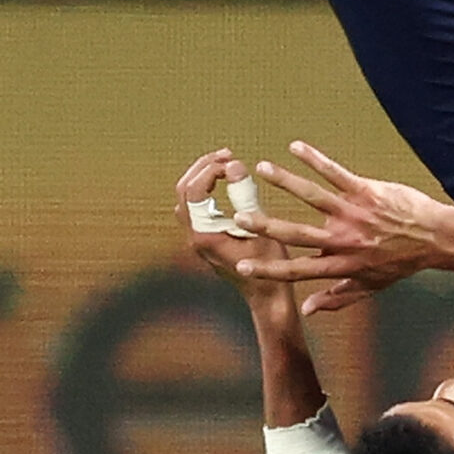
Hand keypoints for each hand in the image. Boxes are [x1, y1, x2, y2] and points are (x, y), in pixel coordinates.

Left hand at [174, 148, 294, 304]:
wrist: (267, 298)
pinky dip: (208, 189)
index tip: (233, 162)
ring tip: (227, 164)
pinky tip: (227, 183)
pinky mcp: (206, 239)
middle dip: (204, 168)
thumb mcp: (262, 228)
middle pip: (184, 191)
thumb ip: (246, 197)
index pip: (193, 191)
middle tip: (228, 155)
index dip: (210, 170)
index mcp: (205, 235)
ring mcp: (198, 239)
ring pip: (187, 199)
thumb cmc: (270, 268)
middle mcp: (195, 237)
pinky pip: (197, 207)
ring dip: (203, 176)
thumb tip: (234, 167)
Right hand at [230, 141, 453, 312]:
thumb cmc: (401, 262)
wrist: (435, 237)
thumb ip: (337, 298)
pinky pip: (336, 173)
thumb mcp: (371, 286)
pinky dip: (315, 159)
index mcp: (341, 263)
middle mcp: (344, 239)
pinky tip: (296, 147)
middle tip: (238, 217)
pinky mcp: (366, 190)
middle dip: (266, 226)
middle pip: (297, 233)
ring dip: (285, 181)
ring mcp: (354, 212)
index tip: (242, 266)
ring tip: (261, 168)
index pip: (298, 270)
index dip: (269, 270)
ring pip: (313, 195)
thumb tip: (306, 310)